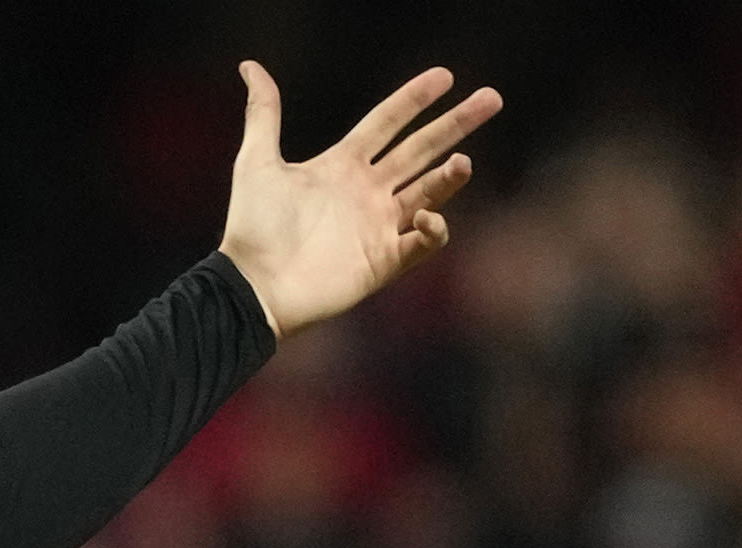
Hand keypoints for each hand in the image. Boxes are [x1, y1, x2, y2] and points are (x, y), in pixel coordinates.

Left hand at [218, 61, 501, 340]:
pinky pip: (422, 242)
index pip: (387, 123)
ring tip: (461, 161)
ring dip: (450, 176)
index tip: (445, 76)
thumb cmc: (252, 227)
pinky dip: (433, 228)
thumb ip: (264, 114)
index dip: (414, 99)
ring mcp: (378, 226)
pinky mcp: (384, 261)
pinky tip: (425, 216)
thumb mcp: (256, 162)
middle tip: (491, 98)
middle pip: (421, 149)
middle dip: (456, 125)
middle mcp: (366, 192)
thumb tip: (249, 66)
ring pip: (429, 191)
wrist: (252, 286)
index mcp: (341, 165)